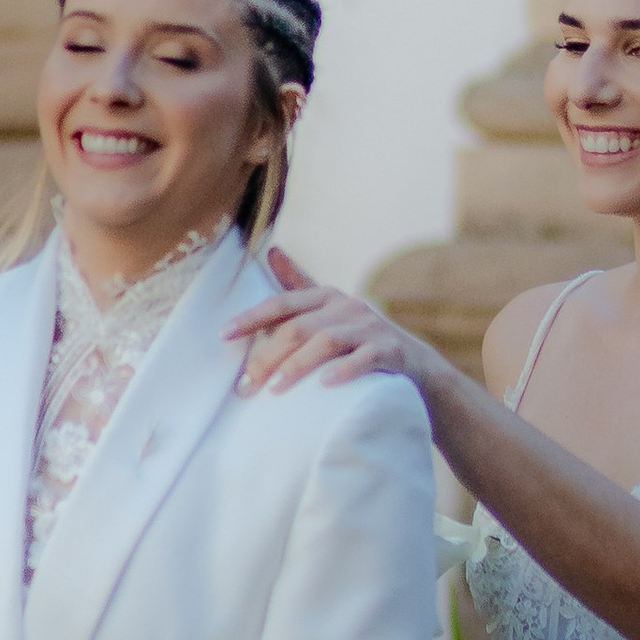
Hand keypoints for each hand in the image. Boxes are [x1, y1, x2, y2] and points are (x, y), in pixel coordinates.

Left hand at [227, 248, 442, 402]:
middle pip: (298, 328)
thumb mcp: (331, 310)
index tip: (223, 335)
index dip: (251, 318)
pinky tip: (324, 385)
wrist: (417, 367)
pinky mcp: (390, 352)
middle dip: (267, 357)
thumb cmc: (361, 338)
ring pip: (326, 342)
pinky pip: (364, 358)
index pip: (282, 303)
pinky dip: (344, 370)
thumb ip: (300, 284)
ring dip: (297, 366)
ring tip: (276, 390)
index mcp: (327, 297)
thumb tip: (270, 250)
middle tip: (245, 387)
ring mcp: (370, 329)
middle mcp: (347, 307)